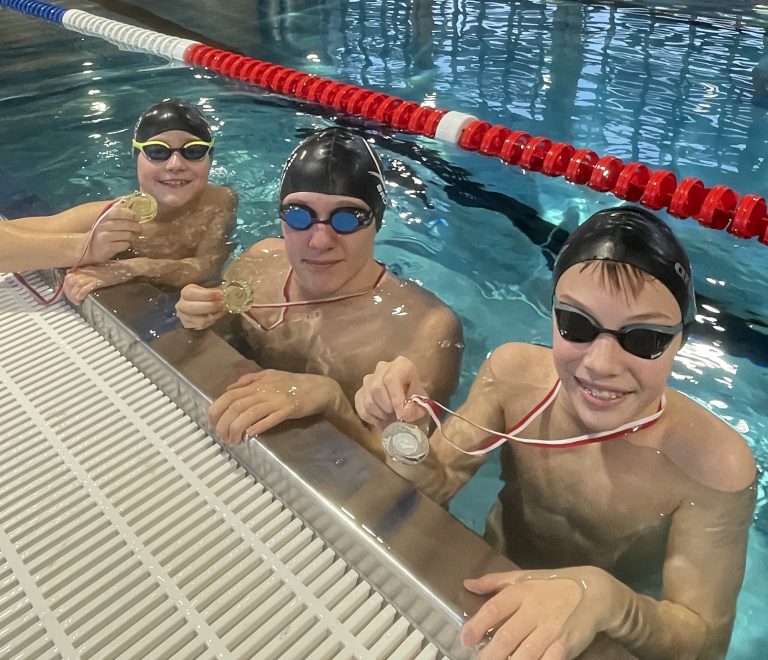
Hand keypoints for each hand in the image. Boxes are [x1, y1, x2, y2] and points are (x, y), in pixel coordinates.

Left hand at [63, 262, 129, 303]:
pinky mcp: (96, 282)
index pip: (67, 277)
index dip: (66, 286)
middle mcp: (85, 272)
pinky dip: (79, 296)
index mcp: (84, 268)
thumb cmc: (112, 268)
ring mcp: (90, 277)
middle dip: (68, 293)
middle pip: (69, 283)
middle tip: (72, 299)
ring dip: (73, 296)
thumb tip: (70, 273)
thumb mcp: (95, 267)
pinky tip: (81, 300)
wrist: (123, 268)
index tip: (68, 293)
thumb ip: (83, 271)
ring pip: (74, 288)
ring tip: (77, 301)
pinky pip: (83, 290)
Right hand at [82, 205, 140, 263]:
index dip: (130, 214)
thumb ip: (117, 214)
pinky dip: (127, 244)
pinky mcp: (108, 248)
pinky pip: (125, 244)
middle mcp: (103, 226)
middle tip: (139, 229)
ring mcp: (105, 237)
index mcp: (103, 217)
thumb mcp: (106, 221)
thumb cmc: (102, 233)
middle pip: (126, 224)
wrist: (90, 248)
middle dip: (136, 227)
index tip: (136, 218)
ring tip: (132, 237)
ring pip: (128, 235)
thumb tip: (131, 209)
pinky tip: (124, 244)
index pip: (118, 212)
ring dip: (133, 237)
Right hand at [175, 284, 225, 328]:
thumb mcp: (206, 291)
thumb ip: (213, 292)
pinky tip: (217, 315)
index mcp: (185, 293)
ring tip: (222, 310)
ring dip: (213, 315)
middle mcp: (181, 305)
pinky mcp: (189, 326)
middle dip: (210, 306)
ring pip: (199, 319)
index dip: (207, 294)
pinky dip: (212, 320)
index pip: (191, 294)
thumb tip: (221, 294)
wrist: (196, 310)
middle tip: (222, 304)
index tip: (220, 294)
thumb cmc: (202, 298)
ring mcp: (184, 317)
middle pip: (192, 307)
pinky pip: (202, 325)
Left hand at [208, 370, 338, 444]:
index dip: (217, 409)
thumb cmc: (293, 382)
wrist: (319, 387)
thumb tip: (229, 387)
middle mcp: (264, 390)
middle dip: (224, 423)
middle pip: (236, 406)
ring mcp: (276, 400)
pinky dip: (259, 426)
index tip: (212, 423)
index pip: (229, 395)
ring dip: (238, 429)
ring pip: (250, 414)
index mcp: (257, 383)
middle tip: (222, 437)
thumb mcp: (269, 374)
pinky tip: (251, 434)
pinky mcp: (288, 409)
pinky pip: (271, 418)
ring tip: (233, 441)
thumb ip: (248, 379)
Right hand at [354, 356, 428, 428]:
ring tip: (390, 417)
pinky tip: (381, 419)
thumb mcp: (421, 404)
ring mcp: (369, 379)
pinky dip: (370, 417)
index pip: (392, 379)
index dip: (395, 399)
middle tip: (396, 416)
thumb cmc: (415, 399)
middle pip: (376, 388)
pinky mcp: (361, 390)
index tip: (401, 415)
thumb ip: (415, 409)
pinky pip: (360, 406)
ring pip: (368, 399)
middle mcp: (382, 368)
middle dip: (387, 407)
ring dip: (379, 414)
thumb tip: (404, 413)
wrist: (406, 400)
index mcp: (401, 365)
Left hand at [461, 567, 616, 659]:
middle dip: (490, 653)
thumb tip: (467, 584)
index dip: (477, 625)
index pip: (494, 609)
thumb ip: (493, 581)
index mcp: (520, 592)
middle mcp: (534, 611)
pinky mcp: (565, 646)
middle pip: (507, 636)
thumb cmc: (552, 585)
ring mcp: (550, 630)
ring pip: (525, 653)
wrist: (594, 592)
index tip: (465, 640)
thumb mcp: (523, 577)